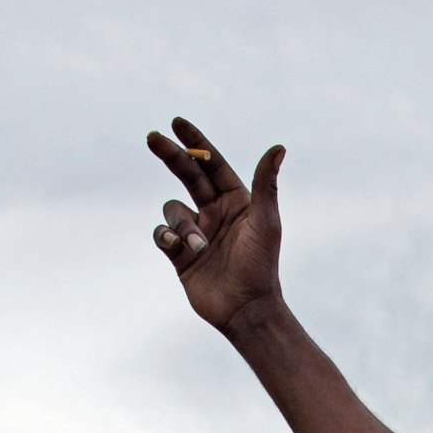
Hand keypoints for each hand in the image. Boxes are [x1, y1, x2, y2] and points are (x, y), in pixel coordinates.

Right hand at [147, 117, 287, 335]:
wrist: (246, 309)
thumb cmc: (261, 265)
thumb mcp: (265, 221)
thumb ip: (266, 184)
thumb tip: (278, 147)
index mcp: (236, 201)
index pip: (212, 164)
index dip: (196, 143)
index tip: (177, 123)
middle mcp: (214, 213)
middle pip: (187, 175)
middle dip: (171, 155)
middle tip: (153, 137)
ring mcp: (196, 233)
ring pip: (173, 211)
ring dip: (182, 226)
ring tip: (199, 247)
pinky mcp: (180, 255)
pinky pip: (162, 234)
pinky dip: (167, 237)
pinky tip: (180, 249)